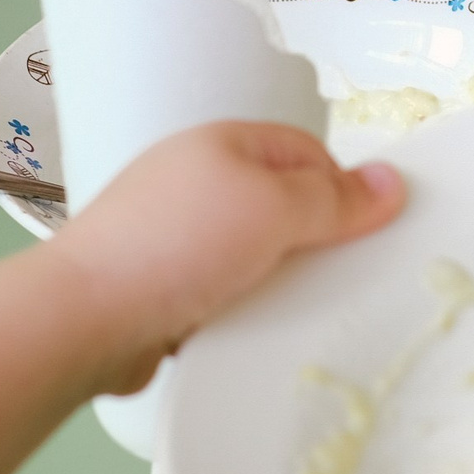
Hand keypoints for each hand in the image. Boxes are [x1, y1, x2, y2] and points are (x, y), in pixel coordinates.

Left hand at [48, 122, 404, 392]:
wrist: (82, 318)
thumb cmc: (172, 245)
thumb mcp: (274, 209)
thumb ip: (335, 199)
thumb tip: (391, 181)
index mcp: (222, 143)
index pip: (306, 151)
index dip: (340, 187)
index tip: (363, 229)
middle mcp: (194, 183)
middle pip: (280, 204)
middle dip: (309, 240)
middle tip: (333, 274)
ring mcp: (172, 237)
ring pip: (252, 255)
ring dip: (273, 282)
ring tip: (288, 308)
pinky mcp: (159, 289)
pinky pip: (220, 295)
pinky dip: (238, 311)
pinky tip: (247, 329)